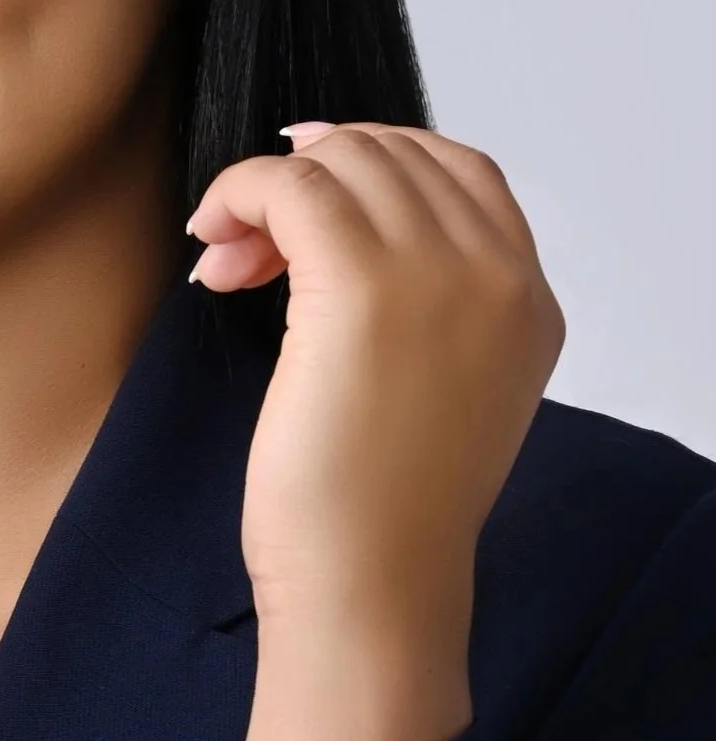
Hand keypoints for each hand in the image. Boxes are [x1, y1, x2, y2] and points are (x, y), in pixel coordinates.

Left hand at [186, 123, 562, 740]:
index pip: (462, 172)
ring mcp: (438, 273)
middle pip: (395, 153)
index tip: (304, 200)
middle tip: (250, 248)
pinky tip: (211, 247)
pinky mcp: (359, 284)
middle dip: (311, 180)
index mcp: (529, 303)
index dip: (373, 166)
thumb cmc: (381, 514)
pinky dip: (238, 193)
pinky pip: (289, 183)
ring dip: (268, 191)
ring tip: (227, 260)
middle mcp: (498, 275)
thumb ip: (428, 310)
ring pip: (341, 159)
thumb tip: (332, 230)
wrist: (372, 587)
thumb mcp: (440, 394)